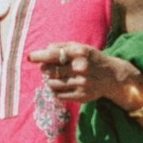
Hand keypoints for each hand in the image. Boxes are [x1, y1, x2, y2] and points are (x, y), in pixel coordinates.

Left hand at [28, 43, 142, 109]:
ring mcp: (81, 83)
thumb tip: (44, 49)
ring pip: (52, 84)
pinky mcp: (81, 96)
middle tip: (46, 68)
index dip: (39, 56)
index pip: (53, 54)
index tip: (30, 57)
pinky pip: (59, 95)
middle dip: (45, 69)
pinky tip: (61, 86)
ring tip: (55, 77)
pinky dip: (56, 90)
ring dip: (49, 80)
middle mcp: (80, 68)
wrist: (112, 76)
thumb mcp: (81, 47)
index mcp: (79, 53)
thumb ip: (62, 46)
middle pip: (50, 70)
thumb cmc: (92, 59)